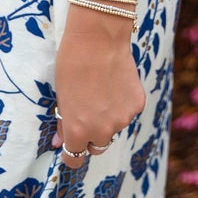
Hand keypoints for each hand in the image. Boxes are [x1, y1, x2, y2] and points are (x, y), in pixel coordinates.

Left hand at [50, 6, 145, 165]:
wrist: (98, 38)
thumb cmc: (71, 64)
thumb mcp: (61, 96)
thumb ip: (64, 122)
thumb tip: (60, 141)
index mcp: (78, 131)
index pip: (75, 159)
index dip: (71, 153)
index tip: (70, 146)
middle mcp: (102, 131)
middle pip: (97, 146)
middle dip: (91, 135)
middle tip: (86, 112)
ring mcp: (123, 119)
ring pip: (114, 128)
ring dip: (107, 118)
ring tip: (101, 90)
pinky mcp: (137, 105)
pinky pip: (127, 112)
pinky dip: (121, 104)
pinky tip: (114, 83)